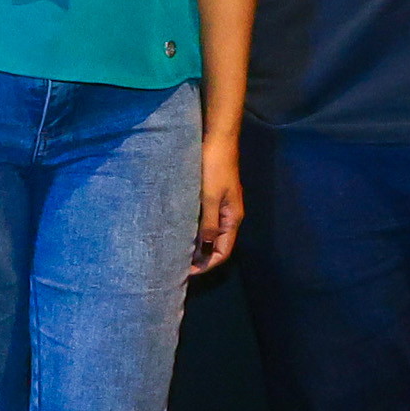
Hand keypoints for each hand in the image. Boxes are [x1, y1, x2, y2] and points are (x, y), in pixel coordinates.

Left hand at [189, 132, 244, 276]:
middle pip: (217, 245)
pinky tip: (179, 229)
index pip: (223, 252)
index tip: (186, 272)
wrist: (217, 139)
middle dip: (201, 257)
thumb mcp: (209, 198)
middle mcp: (229, 215)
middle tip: (178, 264)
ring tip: (176, 250)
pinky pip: (205, 219)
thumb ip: (208, 224)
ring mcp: (222, 205)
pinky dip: (194, 228)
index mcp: (232, 218)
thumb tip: (204, 249)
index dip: (207, 265)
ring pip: (210, 232)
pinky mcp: (213, 195)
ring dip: (197, 243)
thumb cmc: (214, 167)